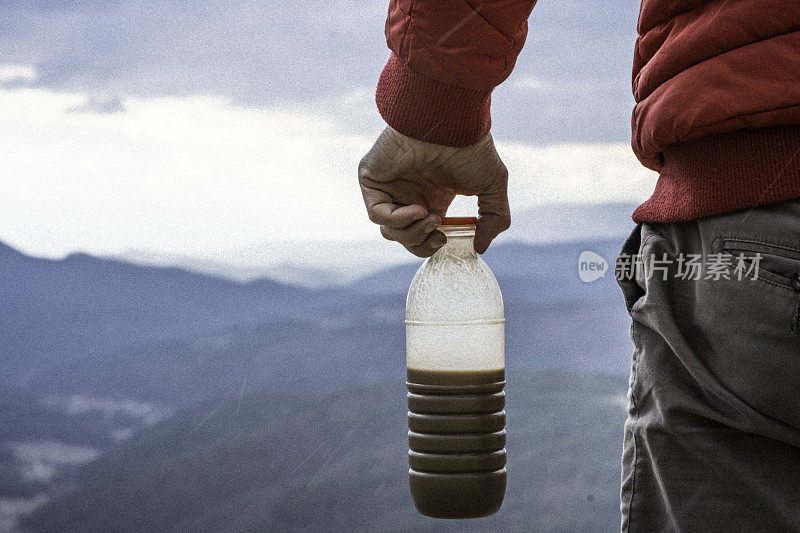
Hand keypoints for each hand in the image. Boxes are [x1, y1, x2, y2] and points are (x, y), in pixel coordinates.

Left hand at [358, 127, 510, 256]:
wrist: (449, 121)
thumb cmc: (470, 147)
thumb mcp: (492, 186)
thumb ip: (494, 219)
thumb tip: (479, 247)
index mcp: (433, 197)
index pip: (424, 235)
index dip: (433, 245)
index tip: (448, 239)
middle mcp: (410, 193)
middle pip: (405, 238)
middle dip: (422, 245)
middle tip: (439, 234)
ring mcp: (389, 187)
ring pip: (389, 231)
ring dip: (411, 234)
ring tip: (430, 217)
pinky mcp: (372, 180)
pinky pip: (376, 214)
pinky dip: (397, 219)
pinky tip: (417, 208)